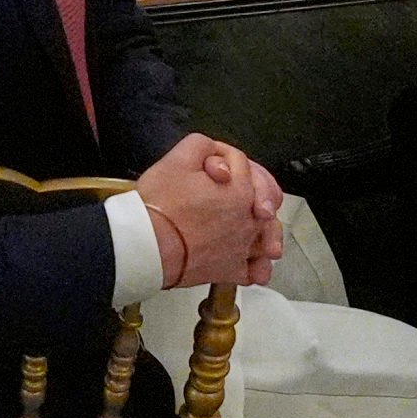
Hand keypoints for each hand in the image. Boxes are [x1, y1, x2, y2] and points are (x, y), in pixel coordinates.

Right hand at [137, 131, 282, 288]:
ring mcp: (242, 248)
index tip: (207, 167)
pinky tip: (250, 261)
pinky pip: (256, 272)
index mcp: (241, 190)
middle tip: (235, 192)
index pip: (244, 166)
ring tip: (253, 228)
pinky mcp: (230, 271)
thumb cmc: (160, 206)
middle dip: (255, 192)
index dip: (224, 161)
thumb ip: (203, 146)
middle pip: (266, 201)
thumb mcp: (178, 158)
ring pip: (268, 237)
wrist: (148, 245)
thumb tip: (215, 153)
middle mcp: (250, 220)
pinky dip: (257, 267)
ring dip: (265, 231)